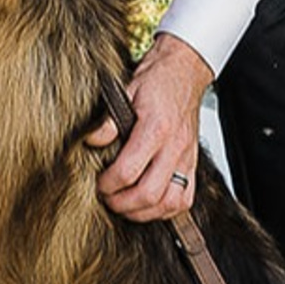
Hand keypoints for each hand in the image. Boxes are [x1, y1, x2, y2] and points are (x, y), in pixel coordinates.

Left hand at [86, 33, 210, 222]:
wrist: (186, 71)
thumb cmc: (157, 80)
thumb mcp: (125, 91)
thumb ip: (108, 120)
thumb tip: (91, 141)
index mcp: (155, 128)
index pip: (128, 170)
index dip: (108, 184)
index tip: (98, 184)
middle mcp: (175, 146)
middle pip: (149, 193)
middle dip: (122, 204)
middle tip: (107, 199)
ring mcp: (187, 157)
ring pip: (170, 202)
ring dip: (144, 212)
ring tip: (125, 206)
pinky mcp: (193, 163)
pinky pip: (185, 198)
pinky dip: (167, 209)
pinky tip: (150, 205)